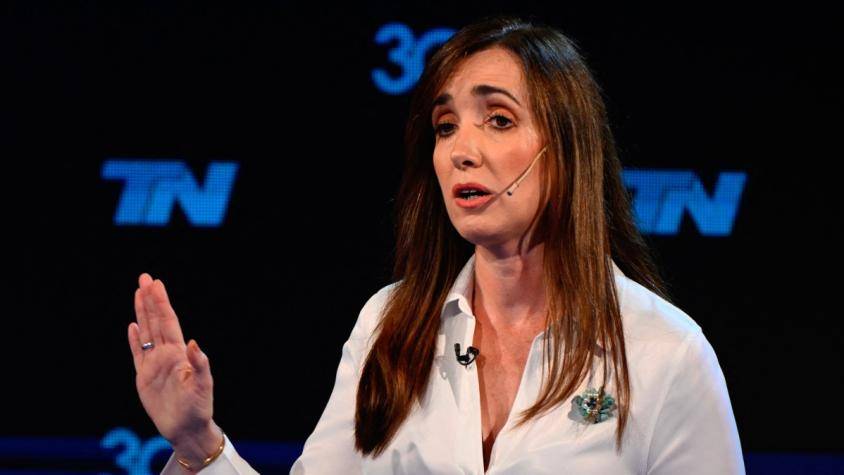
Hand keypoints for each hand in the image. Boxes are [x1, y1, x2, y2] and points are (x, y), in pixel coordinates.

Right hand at [127, 273, 221, 460]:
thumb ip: (199, 364)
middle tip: (145, 278)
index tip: (156, 284)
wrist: (186, 428)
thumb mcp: (202, 386)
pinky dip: (135, 340)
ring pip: (146, 332)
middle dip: (150, 299)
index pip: (168, 322)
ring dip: (142, 313)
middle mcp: (166, 354)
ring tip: (138, 293)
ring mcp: (154, 364)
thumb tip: (193, 343)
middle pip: (156, 321)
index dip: (162, 303)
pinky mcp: (144, 377)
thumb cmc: (198, 407)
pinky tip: (133, 326)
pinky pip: (138, 353)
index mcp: (179, 353)